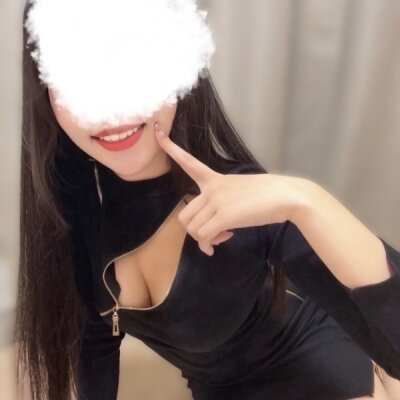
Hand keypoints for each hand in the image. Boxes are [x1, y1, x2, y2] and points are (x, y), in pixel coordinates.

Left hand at [154, 122, 310, 255]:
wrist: (288, 196)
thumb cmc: (269, 193)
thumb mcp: (240, 190)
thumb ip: (223, 201)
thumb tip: (218, 225)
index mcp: (215, 179)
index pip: (189, 162)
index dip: (171, 148)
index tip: (157, 133)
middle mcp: (212, 189)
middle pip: (184, 215)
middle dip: (195, 231)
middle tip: (214, 234)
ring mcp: (217, 201)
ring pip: (192, 228)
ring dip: (204, 239)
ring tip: (222, 237)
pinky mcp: (224, 216)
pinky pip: (204, 237)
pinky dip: (209, 245)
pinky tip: (223, 242)